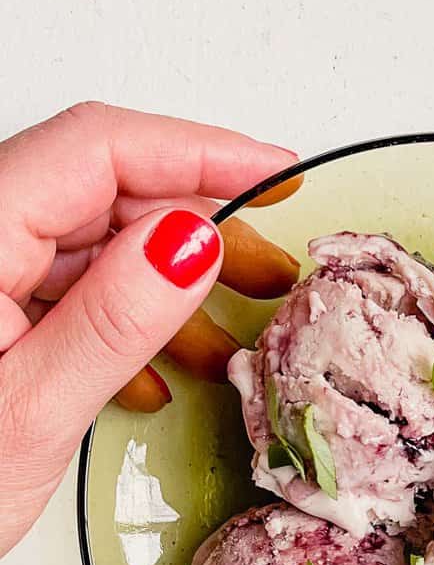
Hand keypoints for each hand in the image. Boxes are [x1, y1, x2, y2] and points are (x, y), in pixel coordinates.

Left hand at [0, 102, 299, 556]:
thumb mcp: (31, 413)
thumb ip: (114, 318)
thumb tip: (192, 238)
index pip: (96, 151)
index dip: (198, 151)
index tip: (272, 173)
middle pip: (100, 191)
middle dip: (198, 221)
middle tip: (270, 262)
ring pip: (91, 246)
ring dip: (169, 282)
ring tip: (232, 327)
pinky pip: (68, 294)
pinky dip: (126, 321)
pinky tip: (158, 370)